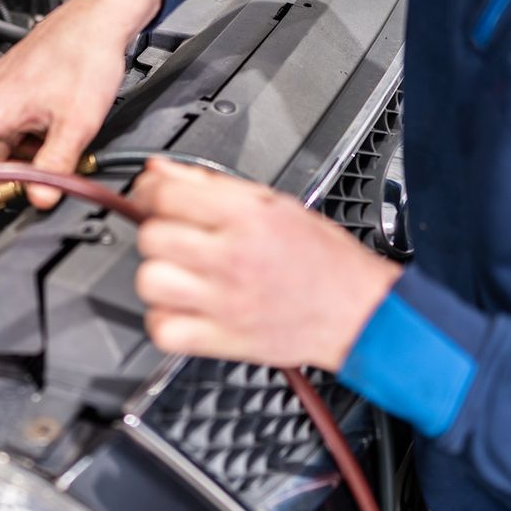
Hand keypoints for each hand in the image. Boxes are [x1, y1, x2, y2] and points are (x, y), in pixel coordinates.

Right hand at [0, 0, 162, 208]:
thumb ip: (54, 166)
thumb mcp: (76, 124)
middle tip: (40, 182)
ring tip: (59, 142)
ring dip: (24, 152)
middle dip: (8, 171)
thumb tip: (40, 199)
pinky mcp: (12, 84)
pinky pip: (11, 121)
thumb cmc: (83, 58)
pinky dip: (30, 134)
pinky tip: (56, 127)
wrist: (97, 20)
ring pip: (1, 138)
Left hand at [130, 159, 402, 369]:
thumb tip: (161, 171)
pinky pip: (164, 330)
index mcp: (248, 217)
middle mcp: (234, 258)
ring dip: (159, 276)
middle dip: (158, 232)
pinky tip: (183, 308)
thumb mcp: (274, 203)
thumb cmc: (323, 259)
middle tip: (177, 237)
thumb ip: (212, 184)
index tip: (153, 197)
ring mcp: (226, 302)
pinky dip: (164, 321)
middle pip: (152, 237)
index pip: (167, 195)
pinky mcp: (224, 340)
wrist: (359, 312)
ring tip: (180, 273)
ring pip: (151, 282)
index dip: (151, 192)